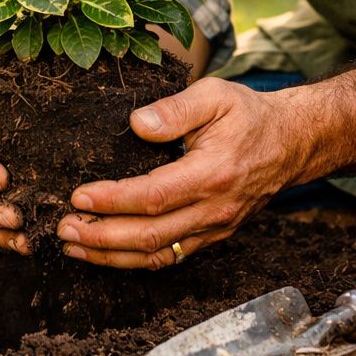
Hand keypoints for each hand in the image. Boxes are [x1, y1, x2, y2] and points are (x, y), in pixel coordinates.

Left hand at [56, 78, 309, 268]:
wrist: (292, 143)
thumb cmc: (249, 115)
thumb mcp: (215, 95)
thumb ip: (176, 108)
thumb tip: (136, 123)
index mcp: (212, 173)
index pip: (153, 196)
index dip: (112, 201)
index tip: (78, 196)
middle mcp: (214, 209)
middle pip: (150, 236)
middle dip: (101, 237)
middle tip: (64, 229)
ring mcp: (215, 228)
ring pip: (158, 255)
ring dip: (112, 256)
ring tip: (74, 247)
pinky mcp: (213, 236)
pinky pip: (171, 257)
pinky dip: (136, 261)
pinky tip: (107, 254)